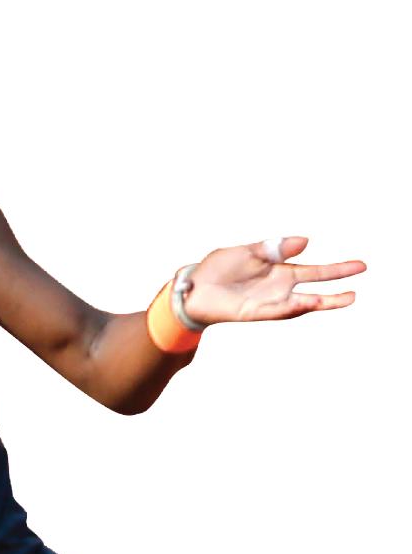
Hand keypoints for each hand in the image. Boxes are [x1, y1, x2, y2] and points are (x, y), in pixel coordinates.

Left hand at [185, 237, 365, 327]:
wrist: (193, 287)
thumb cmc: (218, 269)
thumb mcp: (250, 251)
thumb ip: (276, 248)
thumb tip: (306, 241)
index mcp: (279, 272)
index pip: (314, 272)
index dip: (337, 270)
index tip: (360, 266)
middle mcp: (278, 289)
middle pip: (314, 289)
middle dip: (336, 288)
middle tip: (359, 287)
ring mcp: (267, 301)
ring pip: (300, 304)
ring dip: (322, 302)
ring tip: (346, 298)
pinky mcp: (253, 311)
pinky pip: (277, 311)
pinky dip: (293, 307)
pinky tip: (310, 303)